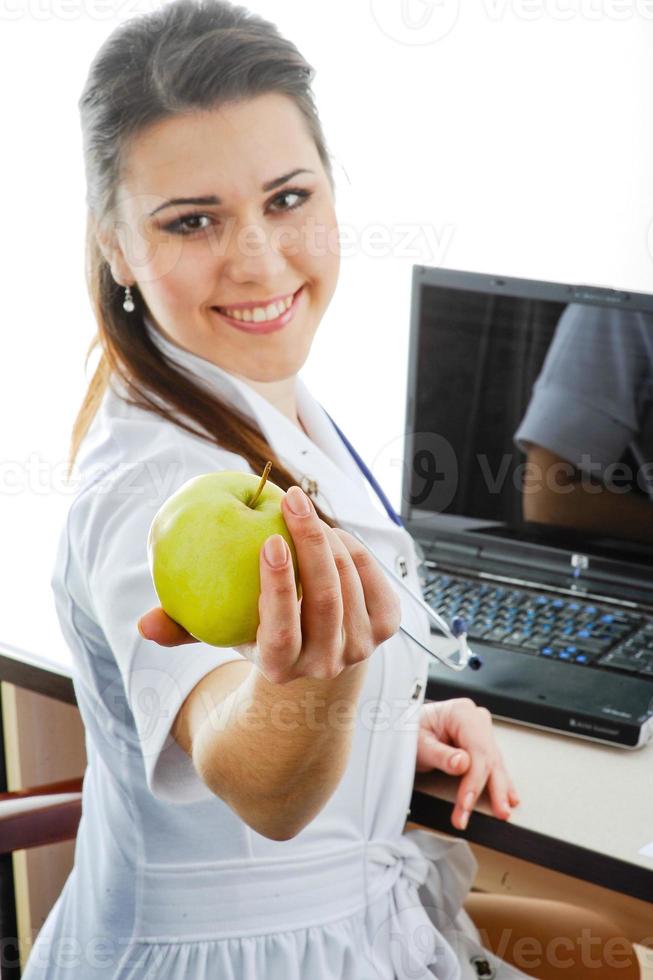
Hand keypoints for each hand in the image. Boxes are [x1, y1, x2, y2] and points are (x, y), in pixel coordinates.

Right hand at [138, 485, 401, 683]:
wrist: (316, 656)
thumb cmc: (256, 630)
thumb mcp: (220, 631)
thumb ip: (182, 626)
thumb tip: (143, 624)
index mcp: (281, 667)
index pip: (281, 631)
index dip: (278, 587)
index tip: (269, 540)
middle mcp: (324, 664)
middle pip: (324, 600)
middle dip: (310, 543)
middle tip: (293, 499)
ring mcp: (359, 647)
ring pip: (350, 583)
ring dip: (331, 539)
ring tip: (305, 513)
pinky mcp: (383, 627)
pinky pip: (372, 577)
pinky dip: (353, 548)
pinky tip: (332, 533)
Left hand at [415, 697, 520, 830]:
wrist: (404, 726)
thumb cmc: (409, 729)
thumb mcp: (419, 743)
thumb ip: (440, 754)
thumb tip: (463, 764)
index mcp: (461, 712)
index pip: (477, 750)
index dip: (474, 780)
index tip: (467, 803)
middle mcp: (474, 718)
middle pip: (489, 757)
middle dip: (493, 788)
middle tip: (497, 812)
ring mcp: (479, 730)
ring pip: (494, 762)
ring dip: (499, 789)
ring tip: (503, 810)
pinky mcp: (479, 743)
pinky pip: (492, 763)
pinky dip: (498, 781)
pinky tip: (508, 795)